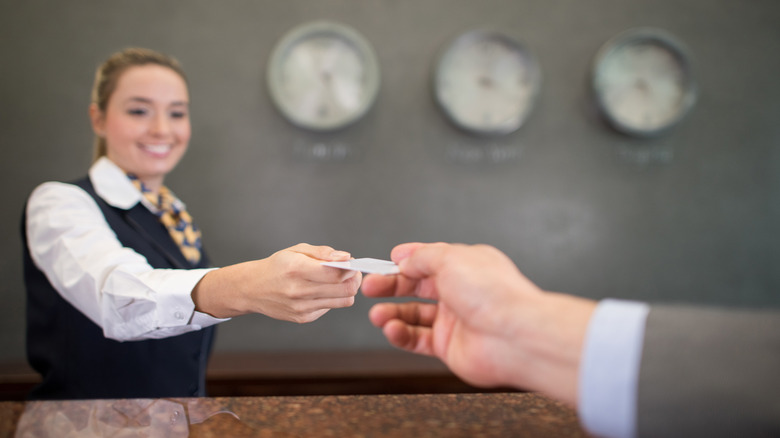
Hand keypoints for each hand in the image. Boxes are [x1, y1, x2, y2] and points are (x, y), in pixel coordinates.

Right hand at [193, 243, 360, 322]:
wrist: (252, 289)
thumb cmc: (277, 266)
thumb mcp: (296, 250)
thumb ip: (322, 253)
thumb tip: (345, 257)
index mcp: (297, 269)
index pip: (337, 274)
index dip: (351, 269)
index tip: (352, 264)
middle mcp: (299, 291)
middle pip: (345, 290)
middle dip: (354, 280)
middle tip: (351, 273)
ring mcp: (301, 307)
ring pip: (343, 301)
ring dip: (346, 290)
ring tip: (339, 281)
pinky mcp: (303, 318)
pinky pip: (330, 308)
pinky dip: (331, 298)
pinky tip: (320, 291)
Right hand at [361, 242, 594, 404]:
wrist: (513, 336)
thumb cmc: (493, 294)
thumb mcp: (450, 258)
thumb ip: (422, 257)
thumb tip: (404, 258)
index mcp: (465, 265)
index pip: (428, 260)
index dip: (405, 261)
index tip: (384, 263)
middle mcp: (460, 291)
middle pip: (417, 287)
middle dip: (391, 286)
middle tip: (370, 288)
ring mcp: (455, 320)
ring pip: (414, 315)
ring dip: (392, 313)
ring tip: (377, 315)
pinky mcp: (449, 346)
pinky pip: (418, 339)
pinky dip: (401, 334)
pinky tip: (392, 329)